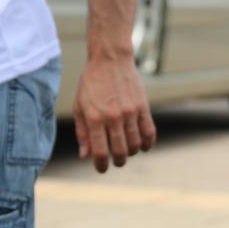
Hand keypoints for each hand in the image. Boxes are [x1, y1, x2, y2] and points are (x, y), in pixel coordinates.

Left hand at [73, 56, 155, 172]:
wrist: (110, 58)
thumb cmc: (92, 83)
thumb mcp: (79, 106)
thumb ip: (82, 132)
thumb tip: (85, 156)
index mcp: (94, 118)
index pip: (99, 151)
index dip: (100, 165)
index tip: (101, 168)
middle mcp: (113, 117)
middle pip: (120, 152)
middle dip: (118, 161)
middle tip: (117, 161)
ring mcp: (130, 112)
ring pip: (135, 145)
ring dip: (131, 152)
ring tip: (127, 149)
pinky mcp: (142, 107)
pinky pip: (149, 132)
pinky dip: (147, 143)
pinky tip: (142, 145)